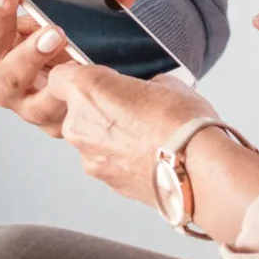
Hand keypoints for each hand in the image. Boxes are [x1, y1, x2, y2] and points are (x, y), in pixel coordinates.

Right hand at [0, 0, 144, 135]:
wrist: (68, 70)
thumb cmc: (57, 37)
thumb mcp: (65, 13)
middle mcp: (7, 83)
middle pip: (8, 74)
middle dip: (30, 53)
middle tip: (55, 33)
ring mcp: (31, 108)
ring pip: (38, 105)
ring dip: (59, 85)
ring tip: (80, 68)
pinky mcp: (56, 126)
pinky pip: (67, 120)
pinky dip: (82, 107)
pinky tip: (98, 95)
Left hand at [48, 63, 217, 205]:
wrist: (199, 172)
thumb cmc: (183, 123)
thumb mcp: (166, 84)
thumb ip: (143, 86)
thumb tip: (145, 92)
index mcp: (87, 90)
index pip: (59, 77)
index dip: (78, 75)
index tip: (98, 77)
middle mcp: (79, 125)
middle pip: (74, 110)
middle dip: (97, 107)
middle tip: (131, 106)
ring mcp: (90, 158)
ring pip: (90, 138)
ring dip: (109, 135)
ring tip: (146, 135)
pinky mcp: (106, 182)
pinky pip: (106, 161)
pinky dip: (121, 157)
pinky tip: (149, 155)